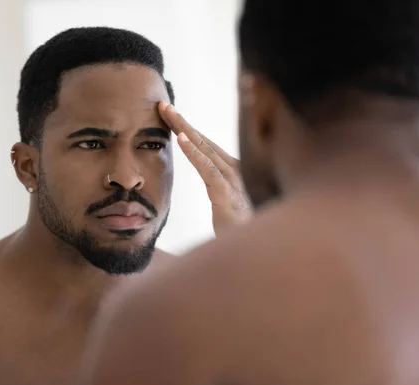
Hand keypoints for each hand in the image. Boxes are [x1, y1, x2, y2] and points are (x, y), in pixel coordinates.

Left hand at [158, 102, 251, 235]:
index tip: (167, 112)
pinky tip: (182, 140)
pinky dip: (194, 153)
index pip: (204, 144)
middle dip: (181, 121)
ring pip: (204, 149)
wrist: (256, 247)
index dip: (185, 127)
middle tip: (162, 104)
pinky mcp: (226, 194)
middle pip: (202, 140)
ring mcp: (231, 180)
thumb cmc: (241, 226)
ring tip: (169, 113)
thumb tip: (207, 178)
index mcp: (230, 169)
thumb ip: (218, 186)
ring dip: (184, 129)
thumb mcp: (226, 202)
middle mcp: (232, 169)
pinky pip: (207, 170)